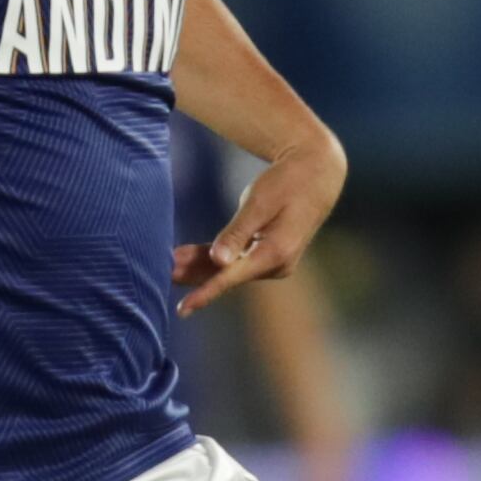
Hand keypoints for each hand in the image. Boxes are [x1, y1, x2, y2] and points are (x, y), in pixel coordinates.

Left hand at [174, 144, 345, 318]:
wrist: (317, 172)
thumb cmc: (288, 181)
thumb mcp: (260, 202)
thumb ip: (238, 232)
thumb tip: (219, 262)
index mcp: (277, 252)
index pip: (233, 277)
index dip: (205, 292)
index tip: (183, 308)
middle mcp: (277, 263)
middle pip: (228, 275)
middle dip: (196, 275)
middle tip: (163, 271)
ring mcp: (274, 261)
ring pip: (230, 268)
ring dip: (200, 266)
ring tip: (170, 262)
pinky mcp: (269, 254)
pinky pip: (237, 260)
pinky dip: (214, 257)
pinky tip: (187, 255)